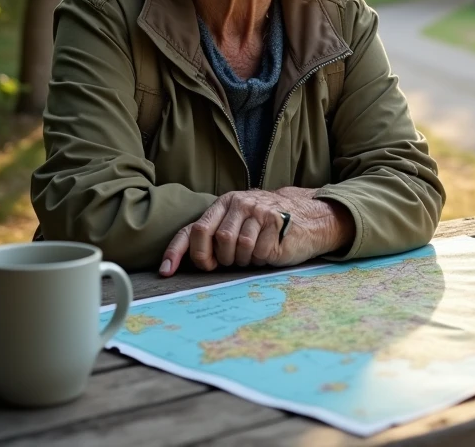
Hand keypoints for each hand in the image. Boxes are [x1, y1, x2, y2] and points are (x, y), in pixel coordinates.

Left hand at [159, 189, 352, 276]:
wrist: (307, 218)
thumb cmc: (265, 226)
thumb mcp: (236, 222)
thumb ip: (212, 234)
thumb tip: (178, 263)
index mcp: (225, 203)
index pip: (195, 229)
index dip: (178, 252)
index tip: (167, 272)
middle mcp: (241, 204)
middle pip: (216, 240)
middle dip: (219, 258)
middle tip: (228, 262)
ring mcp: (260, 213)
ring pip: (238, 249)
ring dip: (243, 259)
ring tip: (253, 253)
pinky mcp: (277, 225)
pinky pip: (259, 253)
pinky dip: (261, 259)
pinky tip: (269, 250)